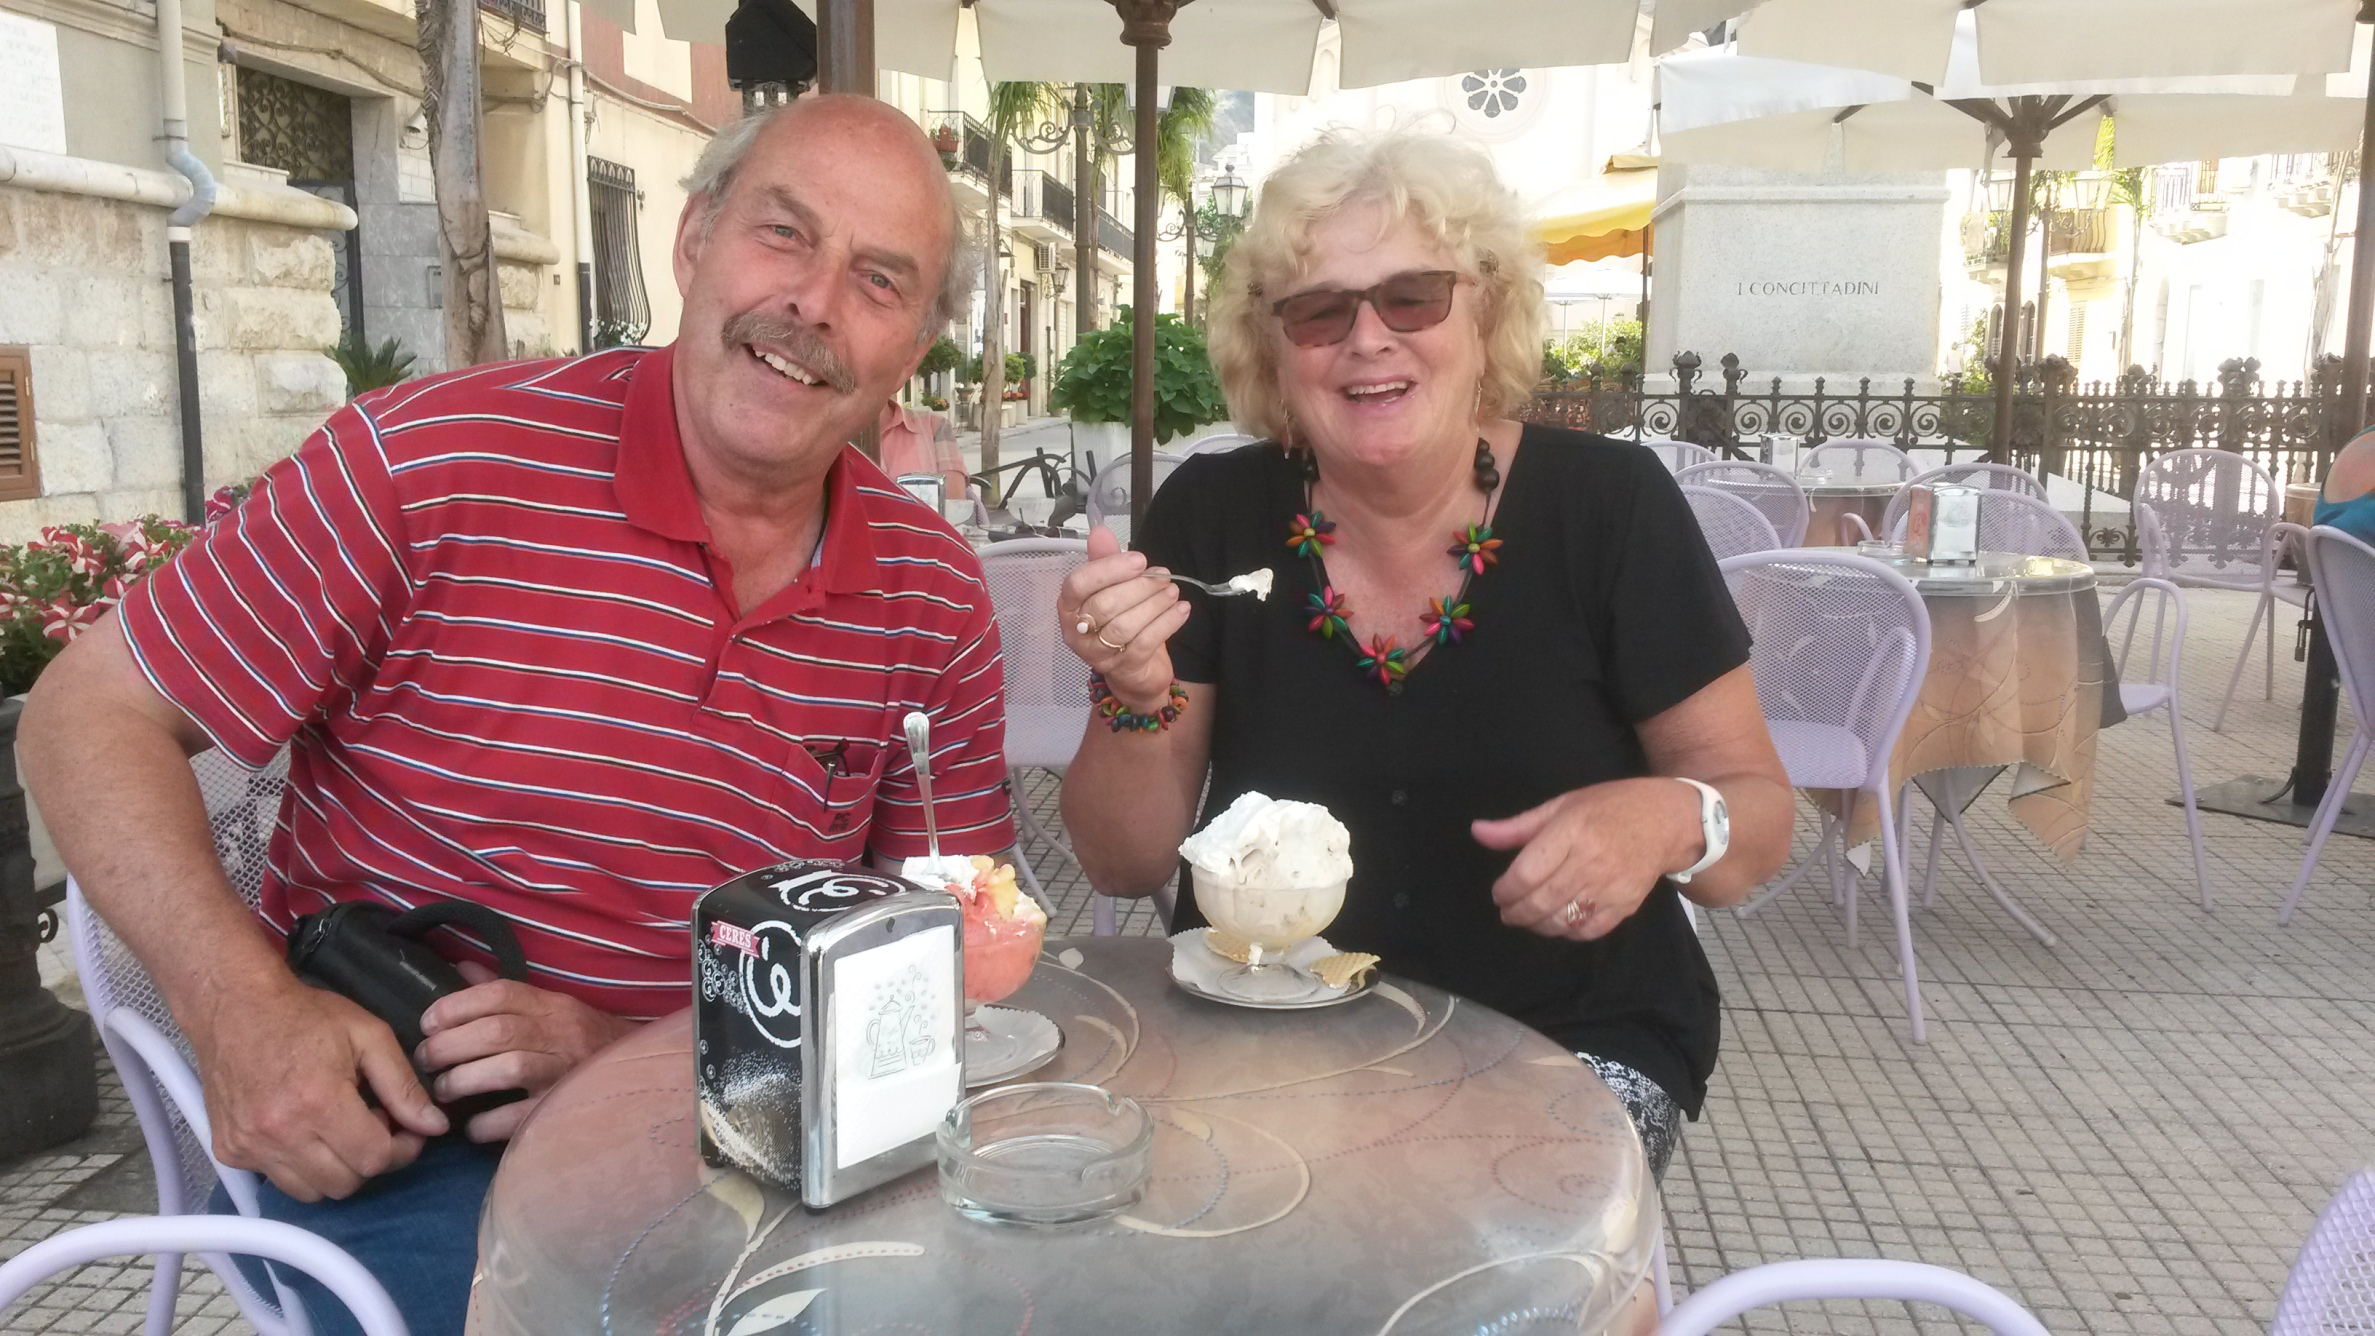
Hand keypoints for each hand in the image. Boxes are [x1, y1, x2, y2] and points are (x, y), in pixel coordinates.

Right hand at [191, 978, 448, 1202]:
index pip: (374, 1159)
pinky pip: (277, 1180)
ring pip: (311, 1192)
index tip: (405, 1129)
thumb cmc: (306, 1016)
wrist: (235, 1006)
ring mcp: (249, 1146)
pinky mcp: (229, 1151)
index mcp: (319, 1102)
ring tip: (337, 1128)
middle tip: (370, 1123)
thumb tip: (435, 1126)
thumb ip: (404, 1086)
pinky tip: (304, 1130)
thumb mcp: (369, 1037)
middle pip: (345, 1183)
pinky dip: (299, 1166)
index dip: (401, 1149)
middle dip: (369, 1160)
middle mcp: (280, 1133)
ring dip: (335, 1169)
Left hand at [415, 964, 637, 1141]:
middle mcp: (560, 1034)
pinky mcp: (562, 1111)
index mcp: (554, 1005)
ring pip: (508, 1068)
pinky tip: (473, 1124)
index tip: (427, 1022)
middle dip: (449, 1045)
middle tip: (425, 1060)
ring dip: (463, 1080)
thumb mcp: (551, 1007)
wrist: (639, 1074)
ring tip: (443, 1090)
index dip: (457, 1005)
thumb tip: (460, 969)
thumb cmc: (583, 1041)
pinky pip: (519, 1117)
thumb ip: (505, 993)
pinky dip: (487, 1122)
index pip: (502, 993)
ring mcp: (564, 1073)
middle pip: (497, 1031)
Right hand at [1058, 525, 1190, 711]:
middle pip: (1105, 605)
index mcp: (1068, 607)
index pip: (1077, 584)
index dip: (1108, 569)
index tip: (1139, 560)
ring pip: (1125, 625)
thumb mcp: (1112, 589)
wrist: (1134, 670)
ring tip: (1172, 591)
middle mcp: (1077, 631)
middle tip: (1164, 576)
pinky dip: (1167, 623)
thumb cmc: (1120, 621)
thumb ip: (1106, 561)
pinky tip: (1181, 610)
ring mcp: (1098, 653)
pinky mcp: (1123, 668)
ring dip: (1155, 604)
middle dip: (1139, 587)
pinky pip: (1146, 642)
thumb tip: (1100, 531)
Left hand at [1471, 779, 1699, 941]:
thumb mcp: (1562, 805)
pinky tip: (1558, 923)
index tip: (1499, 893)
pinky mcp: (1626, 905)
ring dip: (1537, 925)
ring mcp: (1610, 887)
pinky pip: (1589, 930)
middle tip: (1508, 912)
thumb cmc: (1610, 807)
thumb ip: (1518, 826)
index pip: (1527, 873)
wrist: (1667, 821)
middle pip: (1541, 901)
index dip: (1506, 890)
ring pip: (1562, 920)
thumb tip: (1477, 832)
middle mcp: (1591, 862)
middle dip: (1516, 912)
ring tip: (1528, 918)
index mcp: (1572, 832)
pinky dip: (1567, 932)